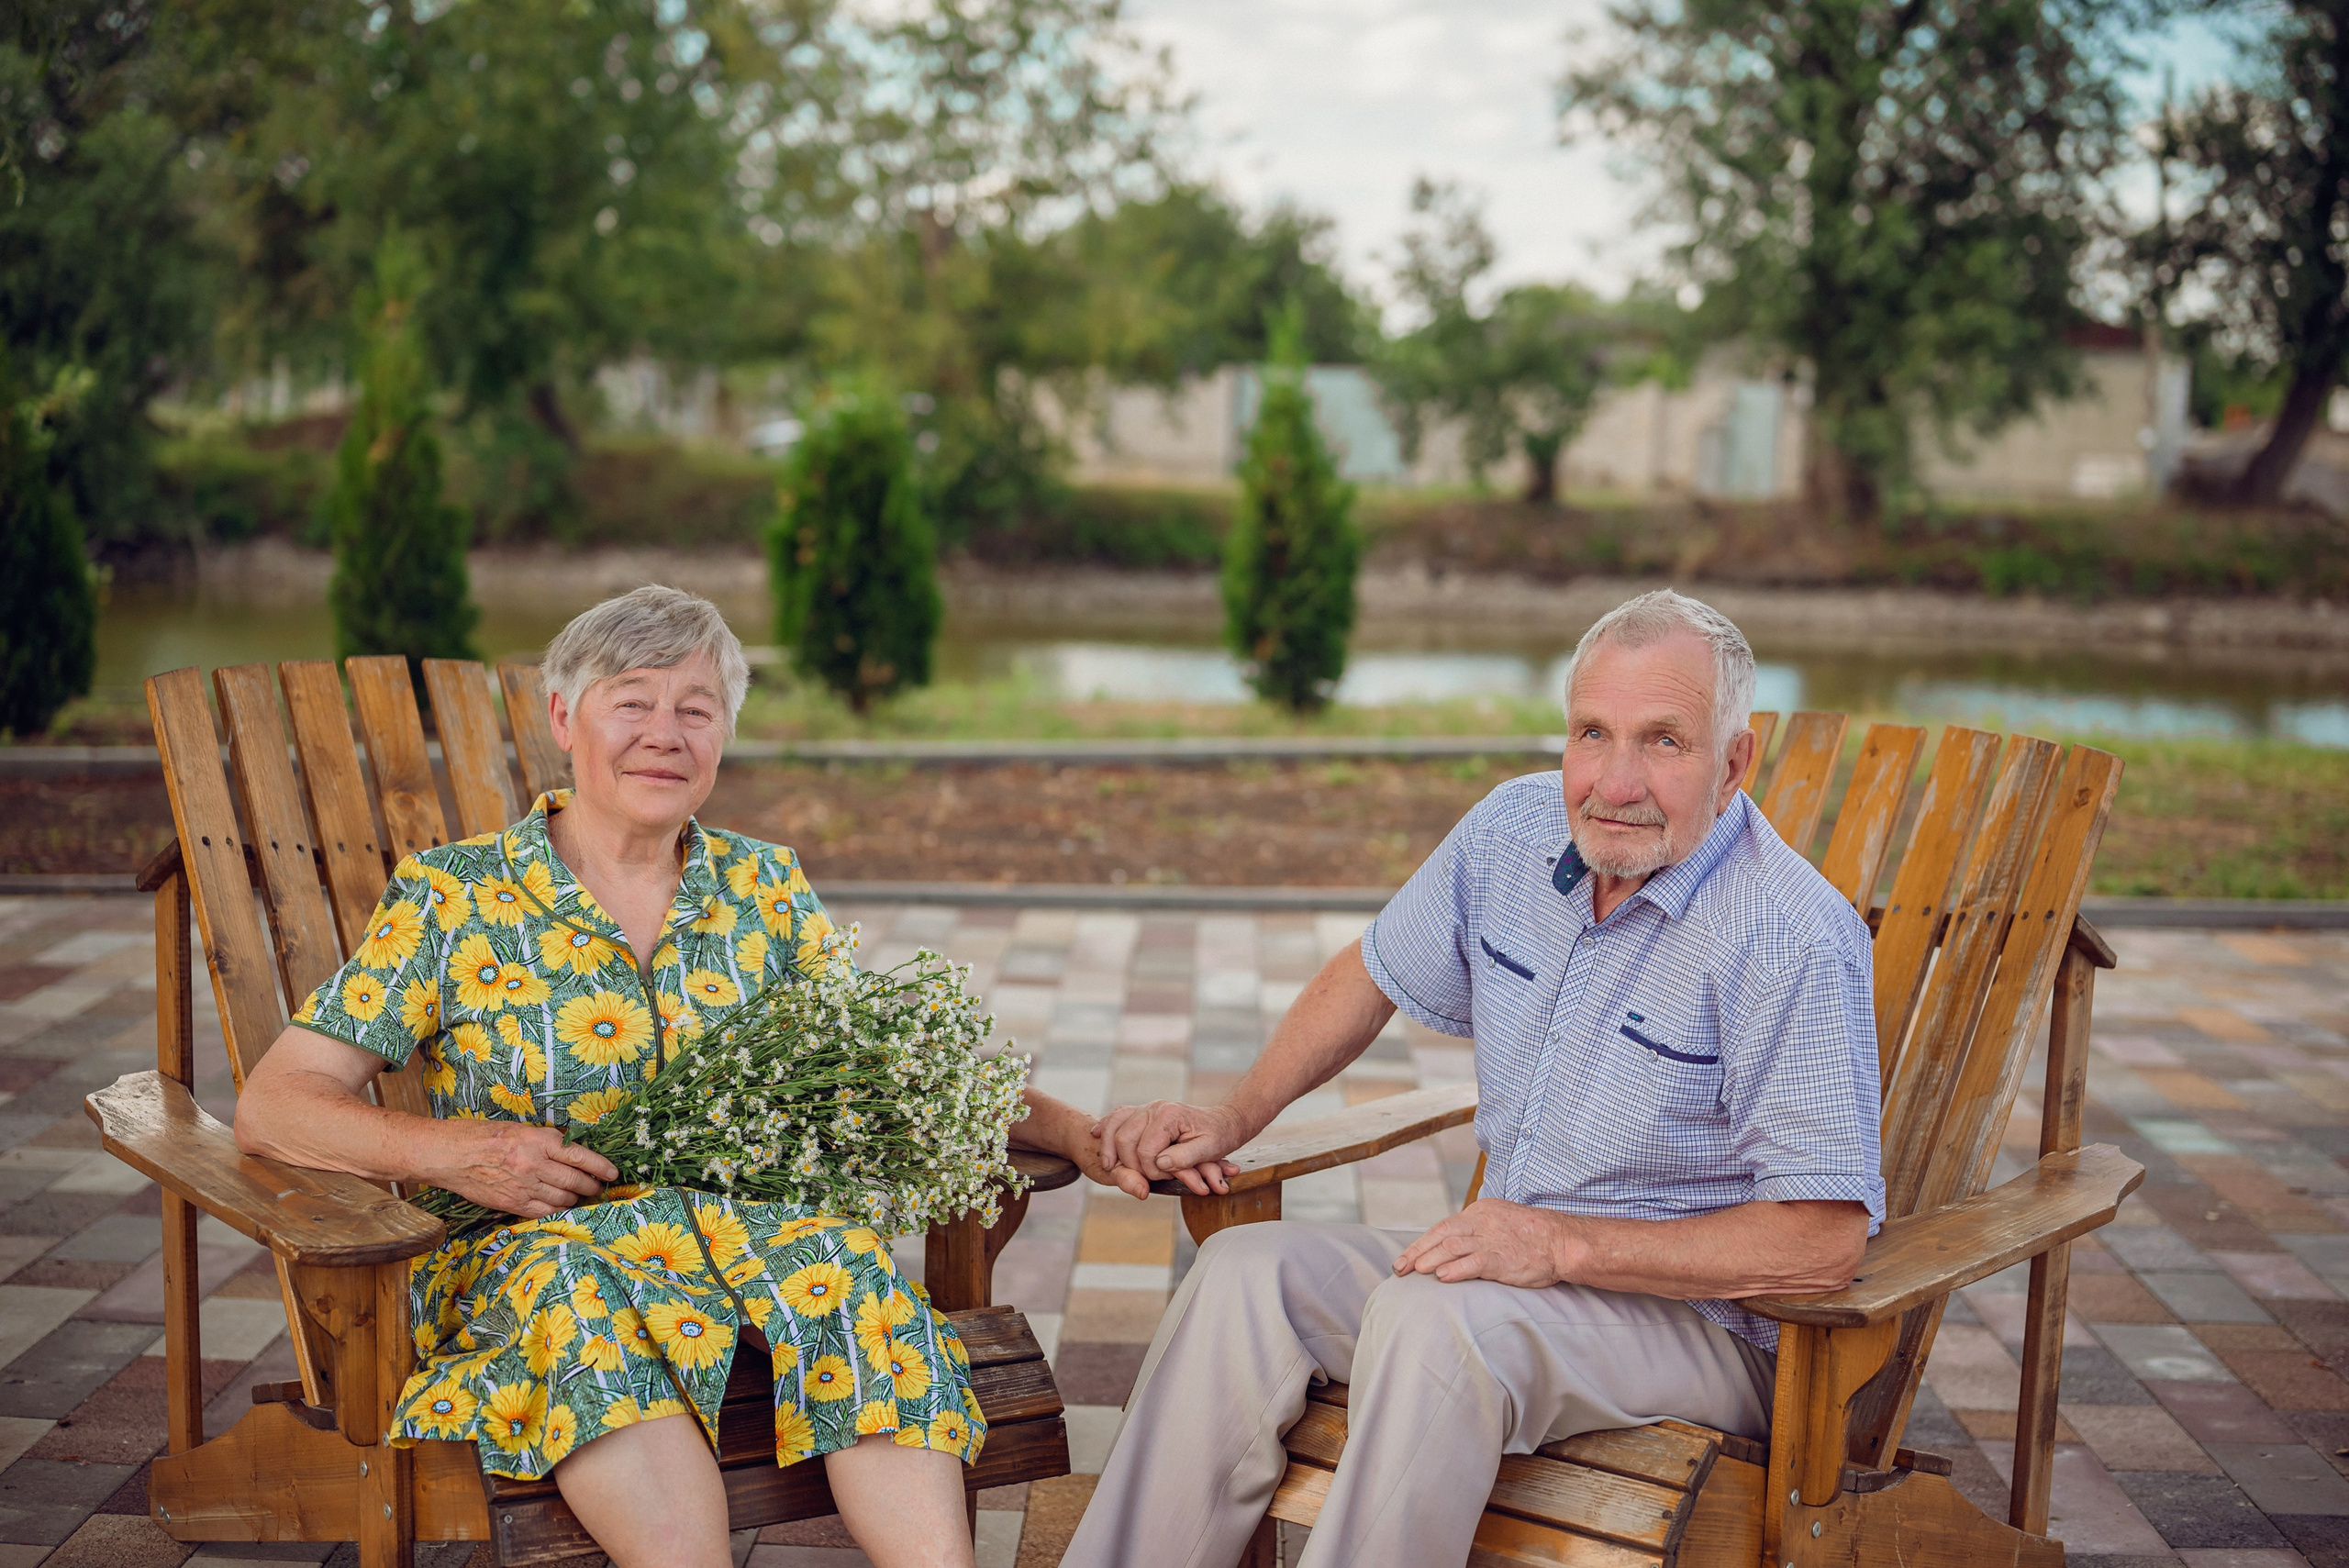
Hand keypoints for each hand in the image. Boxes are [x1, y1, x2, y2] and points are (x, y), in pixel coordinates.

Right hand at [429, 1121, 617, 1218]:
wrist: (448, 1155)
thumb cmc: (481, 1136)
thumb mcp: (519, 1129)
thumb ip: (545, 1142)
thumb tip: (571, 1154)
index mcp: (537, 1140)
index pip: (579, 1155)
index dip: (600, 1166)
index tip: (612, 1173)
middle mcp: (534, 1164)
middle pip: (575, 1181)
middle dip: (592, 1186)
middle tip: (598, 1187)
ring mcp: (523, 1186)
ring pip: (563, 1199)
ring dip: (576, 1199)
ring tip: (581, 1196)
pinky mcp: (512, 1203)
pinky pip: (544, 1212)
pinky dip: (557, 1210)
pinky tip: (562, 1207)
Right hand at [1091, 1100, 1247, 1199]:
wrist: (1224, 1122)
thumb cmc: (1218, 1137)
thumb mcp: (1209, 1150)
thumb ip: (1184, 1159)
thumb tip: (1159, 1164)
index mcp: (1168, 1115)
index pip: (1145, 1150)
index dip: (1151, 1171)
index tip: (1165, 1179)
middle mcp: (1153, 1108)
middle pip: (1124, 1139)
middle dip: (1130, 1164)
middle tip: (1147, 1177)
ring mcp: (1145, 1108)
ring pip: (1114, 1127)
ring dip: (1109, 1148)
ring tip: (1111, 1165)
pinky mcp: (1141, 1112)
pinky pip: (1114, 1118)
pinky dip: (1104, 1129)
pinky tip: (1095, 1135)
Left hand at [1394, 1199, 1576, 1287]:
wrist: (1563, 1240)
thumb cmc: (1533, 1236)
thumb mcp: (1501, 1222)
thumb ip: (1478, 1231)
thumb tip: (1454, 1246)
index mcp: (1480, 1211)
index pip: (1443, 1226)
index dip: (1421, 1243)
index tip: (1405, 1259)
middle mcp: (1482, 1222)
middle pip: (1441, 1235)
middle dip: (1417, 1252)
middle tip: (1400, 1269)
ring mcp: (1492, 1240)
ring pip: (1451, 1246)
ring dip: (1429, 1260)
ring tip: (1414, 1272)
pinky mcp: (1502, 1258)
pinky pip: (1473, 1262)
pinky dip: (1455, 1269)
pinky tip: (1441, 1277)